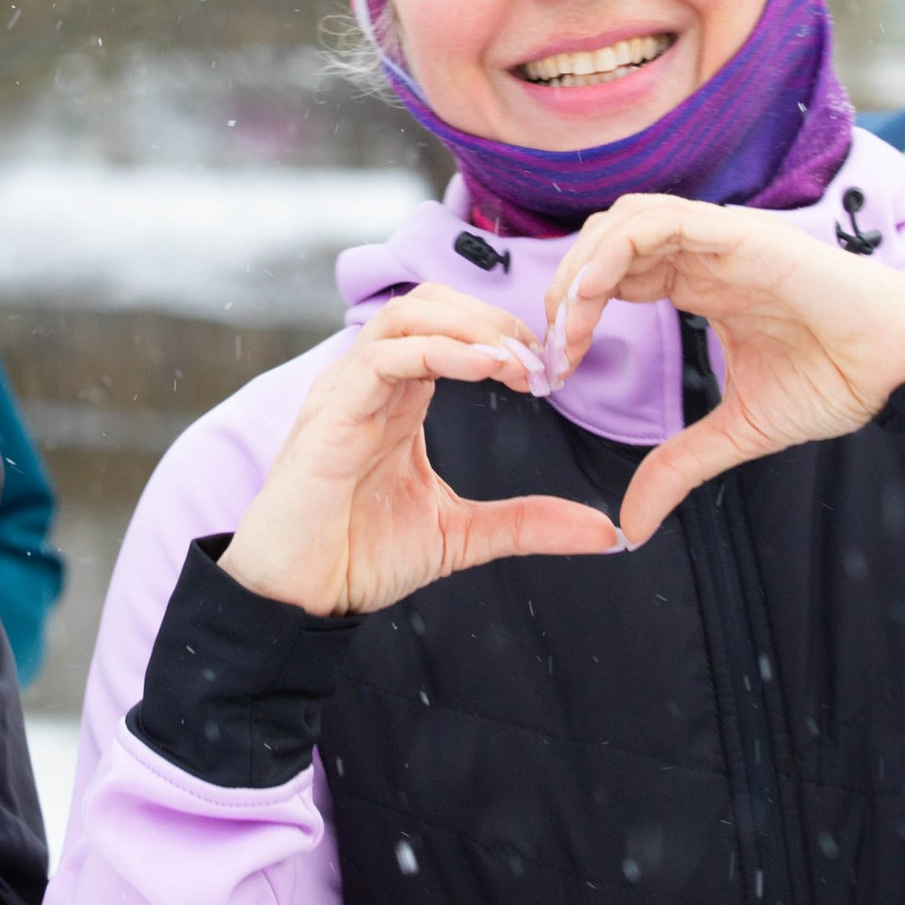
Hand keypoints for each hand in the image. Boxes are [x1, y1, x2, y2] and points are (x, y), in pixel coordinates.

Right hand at [221, 283, 619, 619]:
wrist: (300, 601)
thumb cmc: (359, 558)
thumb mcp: (462, 536)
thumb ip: (527, 523)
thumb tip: (605, 531)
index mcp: (397, 399)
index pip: (450, 328)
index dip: (504, 335)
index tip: (550, 371)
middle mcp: (370, 383)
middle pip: (432, 304)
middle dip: (495, 320)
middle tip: (541, 360)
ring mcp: (346, 393)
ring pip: (409, 316)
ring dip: (473, 327)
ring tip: (518, 362)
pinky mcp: (330, 414)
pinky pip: (385, 356)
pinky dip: (441, 351)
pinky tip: (486, 369)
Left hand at [543, 195, 904, 547]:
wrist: (900, 366)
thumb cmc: (836, 381)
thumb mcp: (738, 432)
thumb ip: (680, 465)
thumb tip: (630, 525)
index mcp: (699, 283)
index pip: (613, 276)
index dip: (574, 314)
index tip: (559, 369)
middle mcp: (703, 253)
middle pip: (605, 242)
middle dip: (564, 290)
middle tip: (552, 350)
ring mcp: (720, 238)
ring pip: (623, 221)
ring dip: (581, 267)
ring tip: (566, 325)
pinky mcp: (741, 235)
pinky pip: (659, 221)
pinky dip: (613, 251)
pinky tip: (592, 296)